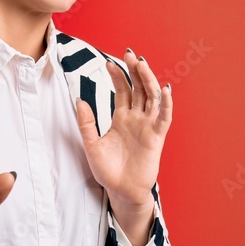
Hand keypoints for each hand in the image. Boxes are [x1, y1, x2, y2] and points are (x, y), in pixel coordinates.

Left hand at [75, 48, 172, 206]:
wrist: (120, 192)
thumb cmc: (108, 171)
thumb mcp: (91, 144)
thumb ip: (86, 123)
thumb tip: (78, 100)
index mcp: (122, 118)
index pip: (123, 90)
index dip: (118, 75)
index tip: (109, 62)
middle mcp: (137, 119)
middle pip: (140, 88)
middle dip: (135, 71)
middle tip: (129, 53)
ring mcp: (148, 126)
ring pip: (152, 97)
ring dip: (149, 80)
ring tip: (142, 64)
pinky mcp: (157, 137)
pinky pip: (164, 117)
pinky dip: (166, 103)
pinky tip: (164, 89)